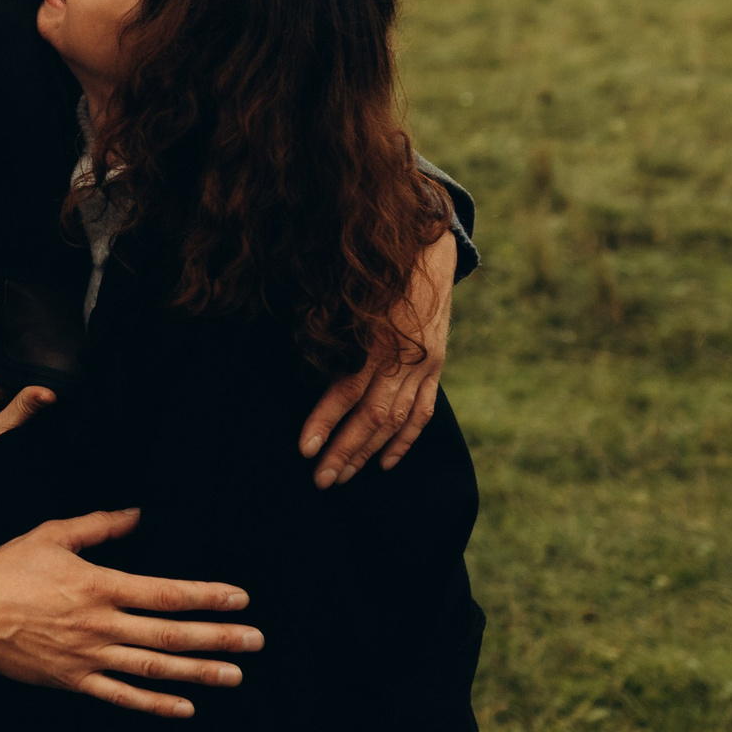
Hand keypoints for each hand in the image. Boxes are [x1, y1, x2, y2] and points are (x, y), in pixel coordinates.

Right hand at [0, 508, 260, 716]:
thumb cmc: (6, 568)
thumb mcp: (52, 534)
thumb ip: (100, 526)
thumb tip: (138, 515)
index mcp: (99, 585)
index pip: (166, 592)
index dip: (207, 595)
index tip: (239, 598)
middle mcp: (100, 624)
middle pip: (171, 633)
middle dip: (218, 637)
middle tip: (256, 641)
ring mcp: (89, 657)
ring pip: (154, 668)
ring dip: (199, 672)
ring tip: (234, 675)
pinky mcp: (73, 680)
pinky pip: (122, 696)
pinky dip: (156, 705)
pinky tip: (186, 707)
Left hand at [298, 231, 454, 486]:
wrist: (428, 251)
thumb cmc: (374, 269)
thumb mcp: (347, 294)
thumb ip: (328, 331)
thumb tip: (295, 361)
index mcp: (378, 338)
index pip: (348, 390)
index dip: (325, 420)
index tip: (304, 448)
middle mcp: (404, 357)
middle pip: (373, 416)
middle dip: (345, 451)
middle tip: (320, 479)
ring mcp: (425, 366)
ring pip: (397, 421)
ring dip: (369, 453)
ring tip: (343, 477)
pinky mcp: (436, 368)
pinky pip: (423, 413)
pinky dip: (404, 441)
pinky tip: (385, 463)